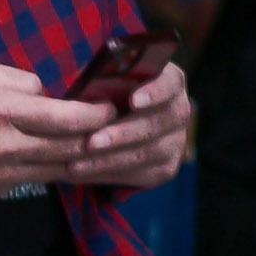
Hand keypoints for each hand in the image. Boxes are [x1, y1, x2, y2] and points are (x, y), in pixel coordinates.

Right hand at [0, 57, 182, 198]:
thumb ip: (21, 81)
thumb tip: (53, 95)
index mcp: (2, 110)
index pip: (70, 118)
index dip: (101, 114)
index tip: (114, 105)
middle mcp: (6, 145)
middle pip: (73, 146)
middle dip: (103, 136)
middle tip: (122, 124)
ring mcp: (2, 173)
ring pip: (62, 167)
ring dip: (87, 157)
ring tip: (104, 142)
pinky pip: (40, 177)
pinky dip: (60, 167)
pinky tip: (73, 157)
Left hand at [73, 58, 193, 192]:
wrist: (105, 126)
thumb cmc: (99, 95)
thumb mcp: (99, 82)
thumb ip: (99, 81)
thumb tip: (87, 87)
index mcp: (168, 81)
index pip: (170, 83)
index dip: (155, 92)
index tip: (134, 100)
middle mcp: (178, 110)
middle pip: (158, 122)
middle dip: (122, 134)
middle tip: (91, 142)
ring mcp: (176, 140)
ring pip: (148, 153)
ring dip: (110, 159)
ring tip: (77, 164)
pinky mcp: (166, 167)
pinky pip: (140, 174)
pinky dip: (108, 174)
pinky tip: (81, 174)